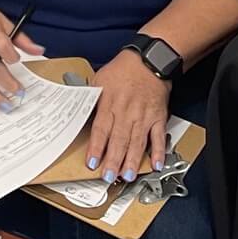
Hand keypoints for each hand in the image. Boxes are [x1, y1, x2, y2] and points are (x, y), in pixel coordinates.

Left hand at [87, 52, 169, 184]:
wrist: (149, 61)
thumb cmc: (122, 71)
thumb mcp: (99, 80)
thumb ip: (91, 99)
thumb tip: (78, 112)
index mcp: (110, 103)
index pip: (101, 129)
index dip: (96, 147)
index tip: (93, 162)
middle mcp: (127, 112)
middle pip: (119, 140)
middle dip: (114, 160)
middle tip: (109, 177)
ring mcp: (144, 116)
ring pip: (137, 142)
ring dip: (133, 161)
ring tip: (128, 176)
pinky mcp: (158, 118)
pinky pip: (158, 137)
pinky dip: (158, 151)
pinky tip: (156, 164)